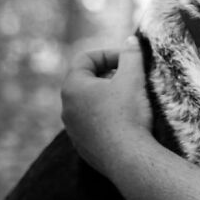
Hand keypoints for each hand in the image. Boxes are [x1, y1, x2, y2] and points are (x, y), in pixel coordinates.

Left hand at [61, 36, 152, 178]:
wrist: (128, 158)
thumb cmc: (128, 114)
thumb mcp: (133, 77)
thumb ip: (131, 55)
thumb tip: (131, 41)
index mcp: (73, 87)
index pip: (86, 58)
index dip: (109, 54)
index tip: (129, 60)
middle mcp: (66, 108)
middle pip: (86, 80)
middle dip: (109, 75)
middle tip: (131, 78)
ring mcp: (73, 130)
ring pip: (89, 104)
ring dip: (108, 97)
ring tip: (130, 99)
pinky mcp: (83, 147)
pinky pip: (93, 124)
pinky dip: (107, 117)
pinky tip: (126, 122)